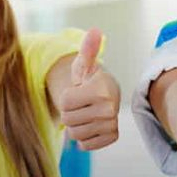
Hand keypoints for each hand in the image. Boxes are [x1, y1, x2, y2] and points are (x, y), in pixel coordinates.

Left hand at [59, 29, 119, 150]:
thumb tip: (95, 30)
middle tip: (82, 103)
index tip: (78, 91)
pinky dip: (84, 137)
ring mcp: (112, 124)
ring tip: (86, 113)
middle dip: (70, 112)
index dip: (66, 98)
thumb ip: (88, 49)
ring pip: (75, 135)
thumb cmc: (90, 79)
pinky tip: (91, 124)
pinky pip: (85, 145)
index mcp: (101, 90)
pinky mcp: (112, 137)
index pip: (65, 103)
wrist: (107, 94)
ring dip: (76, 125)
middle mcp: (109, 109)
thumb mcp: (84, 64)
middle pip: (68, 121)